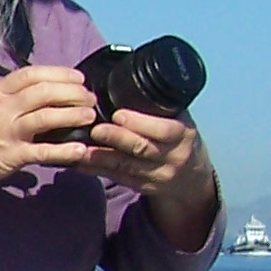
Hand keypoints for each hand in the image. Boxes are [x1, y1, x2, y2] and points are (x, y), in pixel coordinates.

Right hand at [0, 65, 98, 220]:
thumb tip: (34, 100)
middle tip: (89, 99)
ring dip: (74, 115)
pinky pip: (43, 151)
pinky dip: (64, 151)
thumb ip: (6, 102)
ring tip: (90, 117)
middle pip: (46, 91)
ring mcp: (6, 130)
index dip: (60, 74)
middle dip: (74, 93)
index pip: (33, 73)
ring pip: (48, 115)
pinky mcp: (9, 155)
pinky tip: (79, 151)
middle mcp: (2, 107)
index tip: (78, 79)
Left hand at [84, 109, 219, 251]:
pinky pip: (115, 178)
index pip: (164, 130)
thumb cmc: (180, 140)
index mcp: (182, 136)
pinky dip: (95, 169)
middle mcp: (171, 157)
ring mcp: (156, 175)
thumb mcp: (182, 122)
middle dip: (116, 138)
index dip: (141, 123)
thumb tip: (129, 83)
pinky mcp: (141, 187)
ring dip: (98, 157)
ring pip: (124, 166)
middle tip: (94, 129)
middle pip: (141, 148)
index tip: (118, 114)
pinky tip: (77, 161)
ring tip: (77, 147)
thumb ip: (161, 109)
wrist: (193, 177)